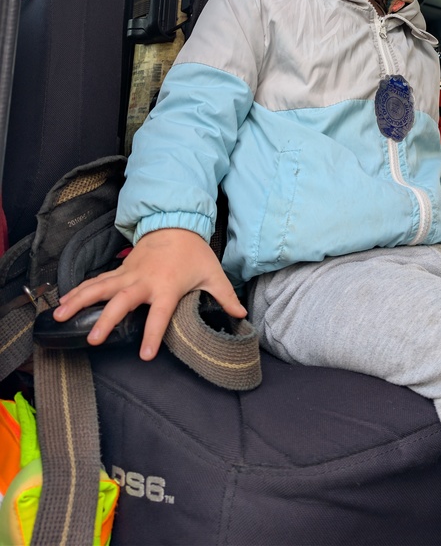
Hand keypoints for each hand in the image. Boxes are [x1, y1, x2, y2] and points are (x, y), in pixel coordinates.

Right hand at [54, 227, 245, 359]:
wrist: (176, 222)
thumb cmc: (194, 253)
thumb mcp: (213, 274)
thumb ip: (225, 297)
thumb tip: (243, 315)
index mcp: (167, 287)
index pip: (160, 314)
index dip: (152, 334)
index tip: (145, 355)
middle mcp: (144, 281)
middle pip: (122, 301)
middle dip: (107, 319)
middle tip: (93, 339)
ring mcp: (128, 274)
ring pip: (100, 288)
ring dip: (80, 301)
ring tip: (60, 317)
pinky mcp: (120, 270)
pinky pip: (96, 281)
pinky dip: (78, 290)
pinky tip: (63, 302)